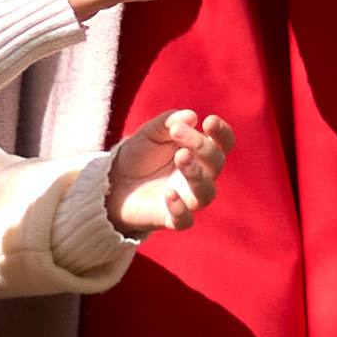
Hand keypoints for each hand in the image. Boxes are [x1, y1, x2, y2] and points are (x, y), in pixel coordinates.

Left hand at [107, 108, 234, 232]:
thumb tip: (191, 116)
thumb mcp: (150, 133)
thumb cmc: (140, 155)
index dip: (222, 134)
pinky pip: (184, 220)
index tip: (209, 121)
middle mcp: (200, 177)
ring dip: (197, 175)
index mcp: (199, 153)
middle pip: (216, 164)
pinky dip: (180, 209)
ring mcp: (187, 199)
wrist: (115, 182)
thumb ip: (168, 123)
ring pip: (206, 193)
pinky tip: (168, 193)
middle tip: (178, 132)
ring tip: (182, 156)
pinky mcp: (171, 219)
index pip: (222, 145)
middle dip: (201, 147)